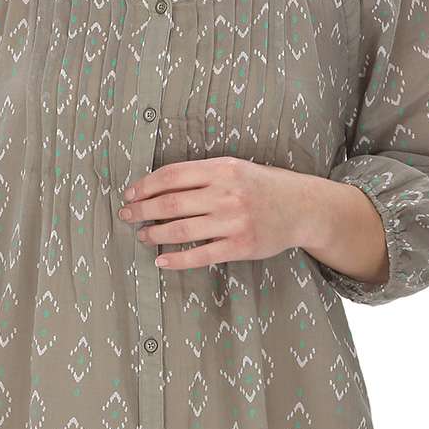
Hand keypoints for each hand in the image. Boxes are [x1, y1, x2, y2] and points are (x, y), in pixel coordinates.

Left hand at [117, 156, 323, 269]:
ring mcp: (233, 222)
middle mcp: (226, 194)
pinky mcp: (240, 246)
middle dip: (142, 210)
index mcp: (221, 170)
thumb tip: (157, 185)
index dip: (145, 186)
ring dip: (154, 234)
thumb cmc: (260, 186)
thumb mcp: (233, 168)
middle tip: (127, 215)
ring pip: (182, 230)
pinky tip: (161, 260)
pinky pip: (201, 255)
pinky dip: (177, 259)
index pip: (172, 175)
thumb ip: (201, 174)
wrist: (300, 207)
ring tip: (142, 235)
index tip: (129, 194)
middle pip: (171, 204)